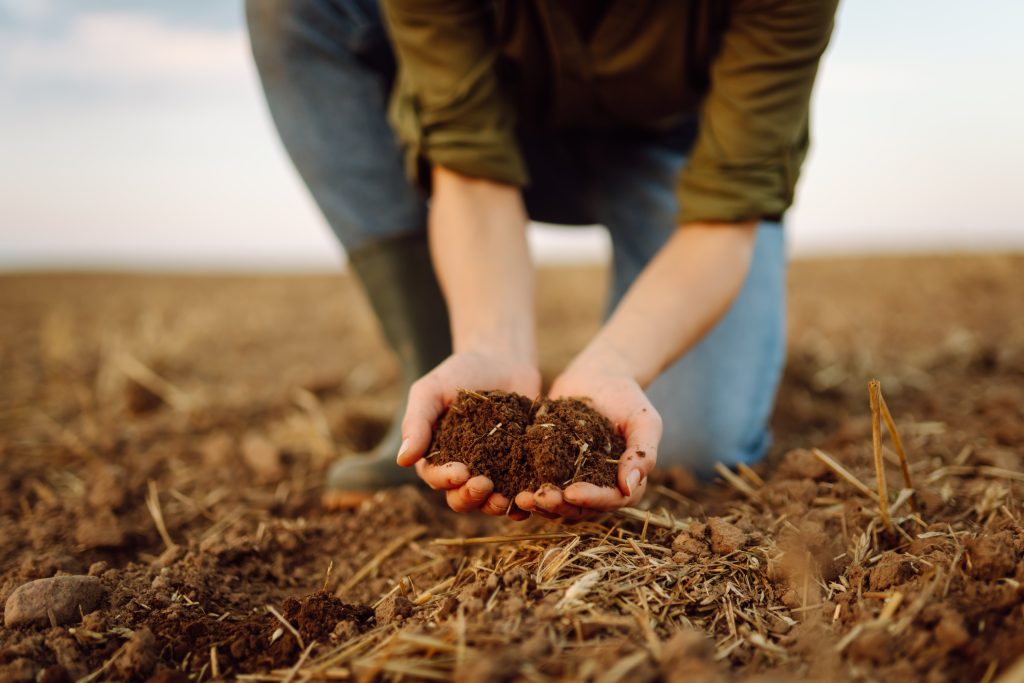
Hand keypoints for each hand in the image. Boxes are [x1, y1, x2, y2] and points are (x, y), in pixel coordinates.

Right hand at [398, 351, 539, 519]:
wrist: (502, 360)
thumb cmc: (459, 373)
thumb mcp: (431, 391)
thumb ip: (417, 422)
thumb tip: (402, 460)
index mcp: (436, 456)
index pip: (435, 477)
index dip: (445, 479)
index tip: (460, 472)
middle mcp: (463, 470)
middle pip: (461, 498)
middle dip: (470, 497)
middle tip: (484, 485)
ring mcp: (493, 471)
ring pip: (489, 501)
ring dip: (495, 505)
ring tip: (505, 499)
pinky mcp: (519, 468)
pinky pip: (519, 490)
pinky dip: (523, 499)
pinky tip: (530, 497)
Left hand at [514, 346, 660, 518]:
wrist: (598, 375)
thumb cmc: (627, 397)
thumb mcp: (644, 420)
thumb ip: (642, 453)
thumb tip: (630, 486)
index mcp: (624, 484)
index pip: (610, 500)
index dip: (591, 500)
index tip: (571, 492)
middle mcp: (598, 488)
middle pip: (579, 508)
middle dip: (558, 506)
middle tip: (538, 498)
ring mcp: (572, 480)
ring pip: (555, 503)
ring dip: (539, 504)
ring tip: (521, 498)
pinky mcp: (549, 468)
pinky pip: (537, 483)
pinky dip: (524, 487)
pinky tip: (509, 485)